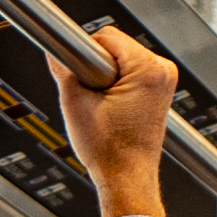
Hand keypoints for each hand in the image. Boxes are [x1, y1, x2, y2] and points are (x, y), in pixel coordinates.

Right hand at [54, 27, 185, 216]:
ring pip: (119, 61)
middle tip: (95, 101)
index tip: (81, 79)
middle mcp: (163, 70)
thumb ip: (63, 69)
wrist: (126, 179)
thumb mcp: (75, 103)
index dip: (85, 57)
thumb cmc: (110, 151)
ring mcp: (164, 81)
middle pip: (114, 47)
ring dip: (104, 79)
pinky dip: (114, 86)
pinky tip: (112, 110)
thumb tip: (53, 49)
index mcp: (149, 69)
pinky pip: (127, 74)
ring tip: (105, 109)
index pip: (106, 37)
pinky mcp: (158, 92)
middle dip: (95, 69)